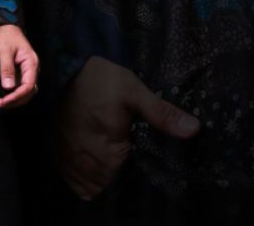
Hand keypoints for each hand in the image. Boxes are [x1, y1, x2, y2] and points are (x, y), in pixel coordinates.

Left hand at [0, 24, 39, 107]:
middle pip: (28, 92)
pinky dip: (13, 93)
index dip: (17, 96)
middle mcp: (32, 69)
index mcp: (31, 63)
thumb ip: (6, 68)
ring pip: (25, 91)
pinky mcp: (21, 72)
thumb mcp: (4, 50)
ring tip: (0, 103)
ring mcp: (27, 71)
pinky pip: (20, 86)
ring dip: (14, 99)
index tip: (5, 101)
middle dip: (15, 100)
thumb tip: (8, 87)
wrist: (5, 26)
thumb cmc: (6, 36)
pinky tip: (4, 96)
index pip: (28, 86)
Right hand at [57, 56, 200, 199]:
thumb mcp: (133, 91)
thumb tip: (195, 129)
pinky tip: (89, 163)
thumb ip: (161, 114)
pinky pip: (73, 180)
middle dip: (116, 177)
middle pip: (108, 186)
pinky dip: (81, 176)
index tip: (133, 162)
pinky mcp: (58, 155)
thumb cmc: (99, 81)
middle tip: (121, 159)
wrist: (62, 68)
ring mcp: (69, 161)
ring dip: (98, 179)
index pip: (127, 184)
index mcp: (109, 151)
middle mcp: (88, 162)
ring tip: (106, 161)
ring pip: (89, 185)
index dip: (133, 177)